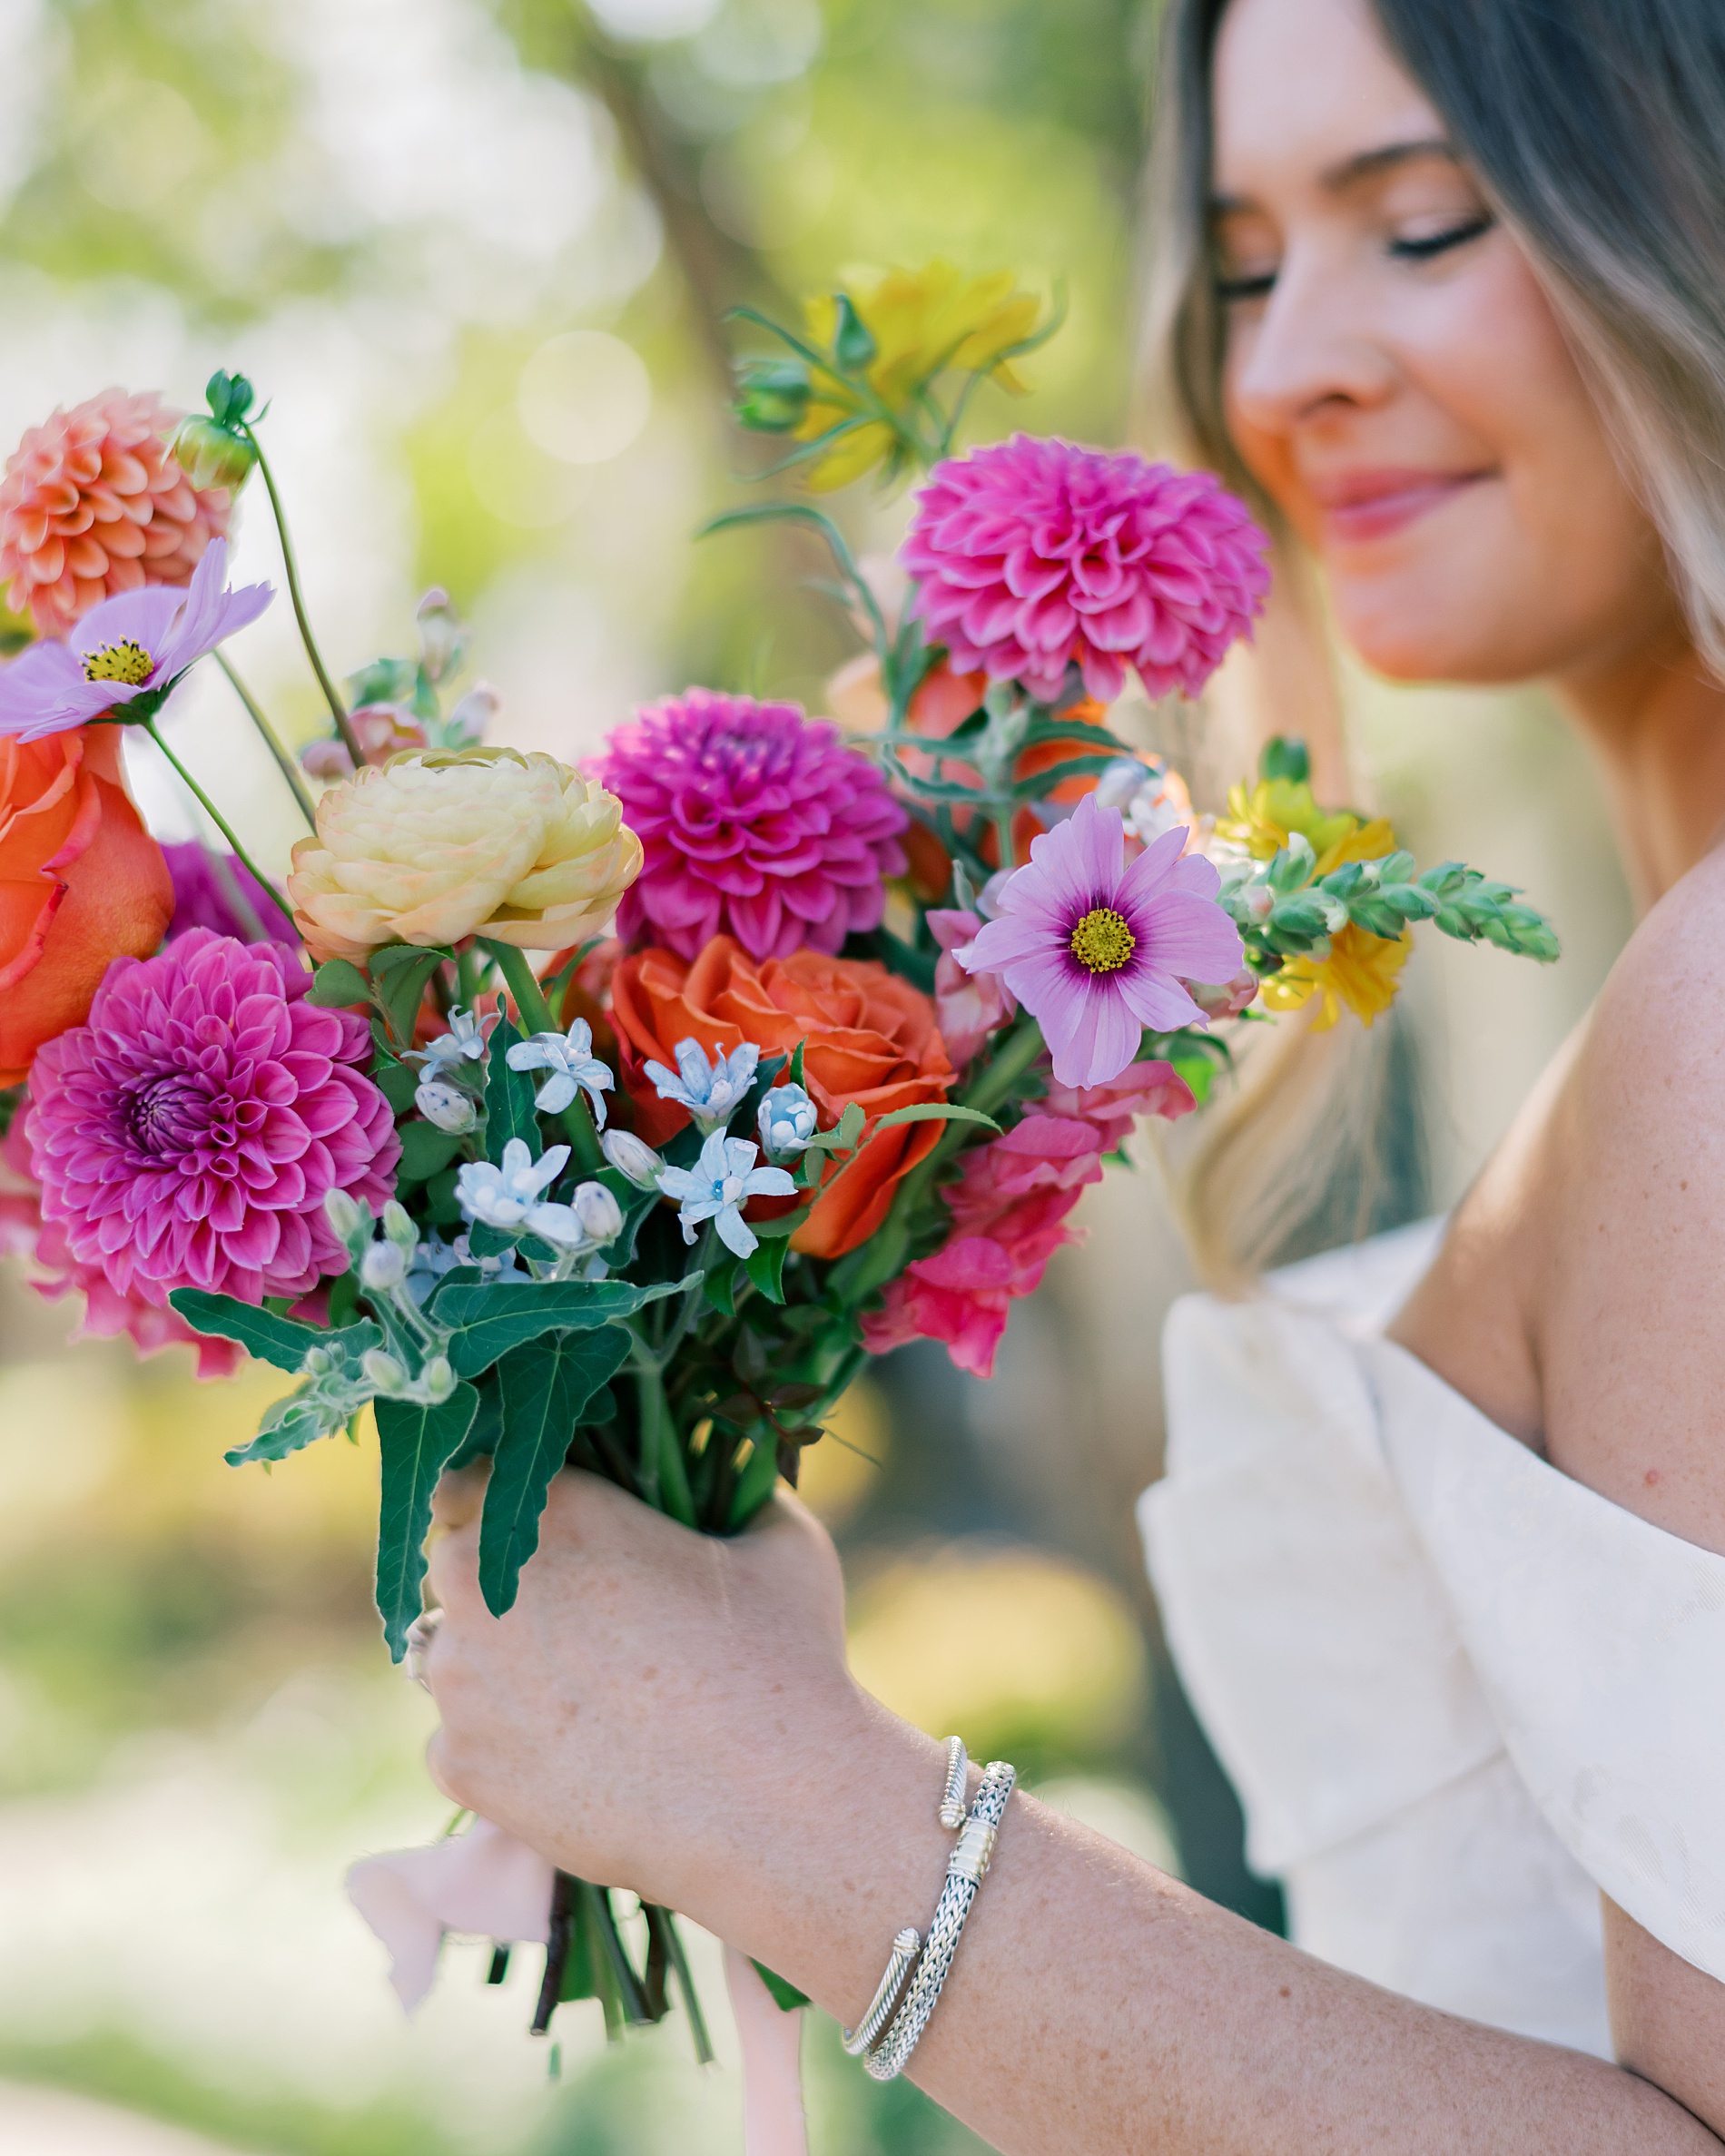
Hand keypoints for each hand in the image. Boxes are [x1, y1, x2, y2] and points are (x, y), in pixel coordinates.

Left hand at [422, 1465, 864, 1926]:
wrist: (774, 1804)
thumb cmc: (786, 1656)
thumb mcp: (782, 1542)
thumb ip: (736, 1497)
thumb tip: (736, 1483)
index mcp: (553, 1509)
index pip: (467, 1481)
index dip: (501, 1509)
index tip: (541, 1539)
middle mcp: (482, 1584)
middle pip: (452, 1567)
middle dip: (499, 1588)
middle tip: (574, 1624)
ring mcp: (461, 1679)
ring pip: (453, 1656)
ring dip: (499, 1668)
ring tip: (586, 1701)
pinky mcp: (459, 1765)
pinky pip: (459, 1741)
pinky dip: (501, 1748)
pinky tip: (574, 1758)